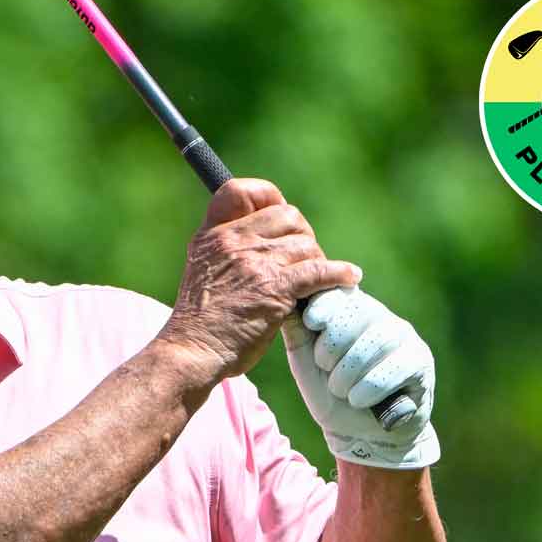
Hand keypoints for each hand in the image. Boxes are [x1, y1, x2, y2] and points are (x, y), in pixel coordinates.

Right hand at [158, 178, 360, 382]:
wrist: (192, 351)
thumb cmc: (200, 321)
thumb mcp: (202, 270)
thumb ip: (227, 250)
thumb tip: (266, 241)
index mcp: (213, 234)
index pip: (240, 190)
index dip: (268, 196)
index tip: (278, 214)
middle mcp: (233, 241)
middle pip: (287, 215)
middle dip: (302, 234)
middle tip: (302, 258)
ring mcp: (255, 262)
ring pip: (306, 244)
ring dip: (318, 260)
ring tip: (316, 279)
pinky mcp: (276, 287)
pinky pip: (320, 270)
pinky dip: (339, 274)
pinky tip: (348, 278)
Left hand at [283, 286, 440, 468]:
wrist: (361, 434)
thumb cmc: (333, 394)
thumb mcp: (307, 365)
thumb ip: (298, 334)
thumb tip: (288, 303)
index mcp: (352, 312)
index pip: (341, 294)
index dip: (326, 304)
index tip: (312, 321)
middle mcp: (381, 318)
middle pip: (356, 314)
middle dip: (331, 348)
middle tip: (326, 369)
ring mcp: (404, 337)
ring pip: (374, 343)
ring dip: (348, 374)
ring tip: (342, 391)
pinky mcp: (420, 361)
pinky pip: (392, 368)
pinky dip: (368, 390)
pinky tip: (361, 400)